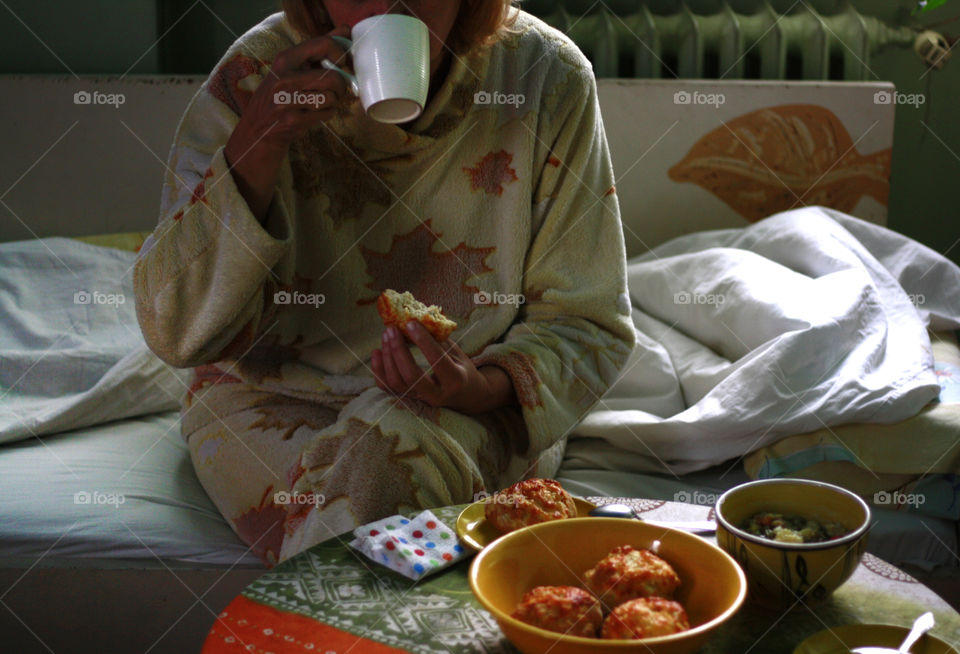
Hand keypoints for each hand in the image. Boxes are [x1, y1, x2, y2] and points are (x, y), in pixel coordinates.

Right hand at [224, 26, 352, 219]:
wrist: (258, 130)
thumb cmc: (280, 95)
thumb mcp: (291, 68)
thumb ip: (316, 50)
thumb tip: (345, 30)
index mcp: (285, 59)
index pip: (322, 44)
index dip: (340, 53)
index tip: (342, 63)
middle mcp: (284, 78)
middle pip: (333, 76)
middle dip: (340, 85)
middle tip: (335, 89)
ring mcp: (288, 101)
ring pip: (331, 97)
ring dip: (333, 102)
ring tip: (321, 102)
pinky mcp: (294, 121)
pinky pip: (327, 114)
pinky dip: (327, 114)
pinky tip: (314, 114)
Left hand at [371, 322, 516, 414]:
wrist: (466, 395)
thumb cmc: (461, 368)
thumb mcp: (457, 353)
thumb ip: (439, 339)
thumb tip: (417, 317)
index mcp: (455, 379)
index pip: (437, 360)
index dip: (422, 341)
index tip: (410, 323)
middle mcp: (437, 394)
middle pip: (411, 376)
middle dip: (398, 350)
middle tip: (392, 329)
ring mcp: (421, 400)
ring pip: (396, 383)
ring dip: (387, 358)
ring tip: (386, 336)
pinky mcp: (409, 400)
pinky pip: (388, 388)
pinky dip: (379, 370)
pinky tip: (377, 352)